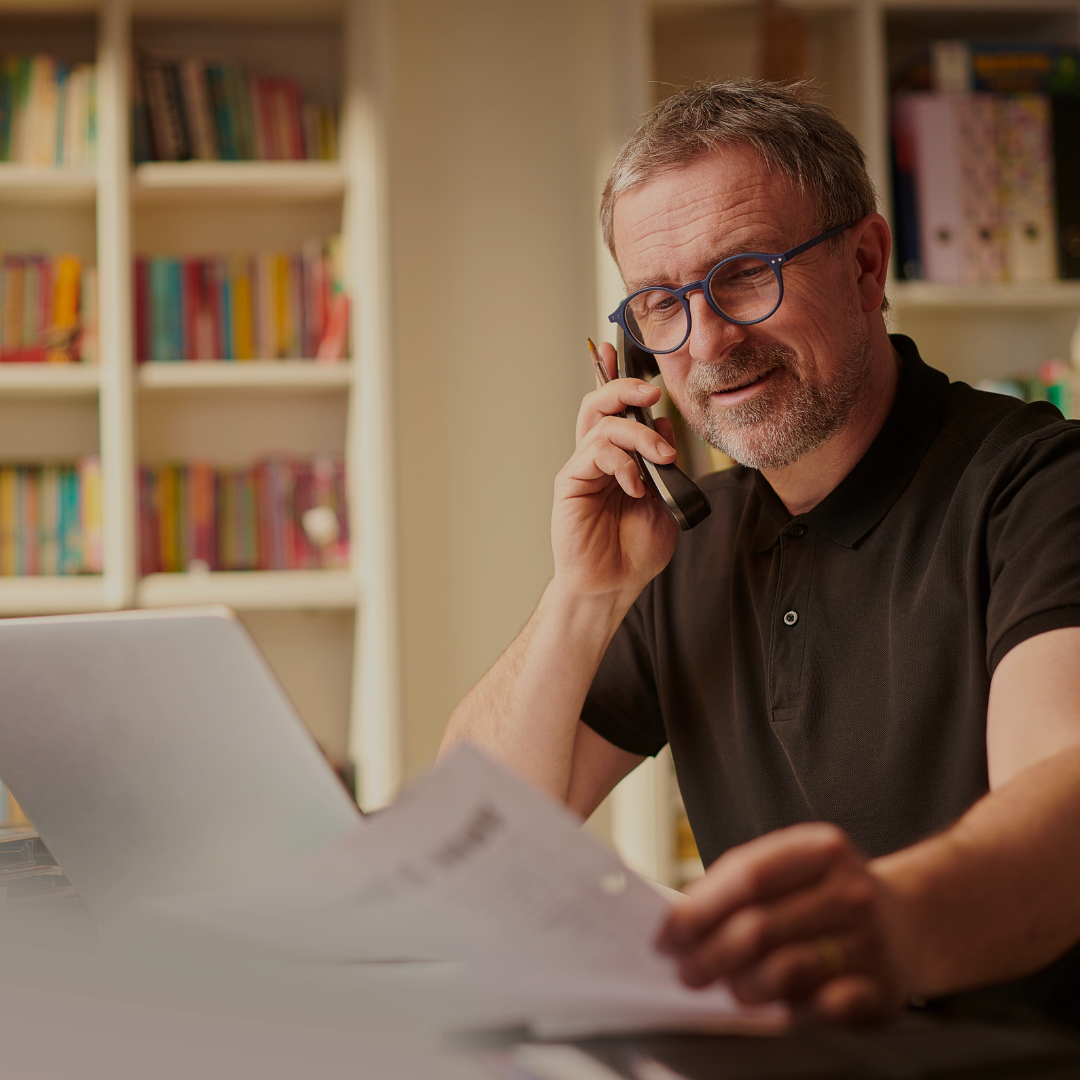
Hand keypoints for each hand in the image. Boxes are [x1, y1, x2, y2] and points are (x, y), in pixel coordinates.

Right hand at [552, 341, 679, 599]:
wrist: (613, 585)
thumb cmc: (634, 550)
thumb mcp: (665, 500)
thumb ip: (664, 463)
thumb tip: (665, 427)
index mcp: (618, 458)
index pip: (615, 410)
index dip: (615, 378)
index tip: (620, 351)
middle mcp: (597, 458)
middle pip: (600, 404)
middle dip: (624, 387)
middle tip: (651, 392)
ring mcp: (582, 469)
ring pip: (602, 424)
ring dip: (639, 434)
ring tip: (661, 458)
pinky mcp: (571, 483)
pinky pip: (595, 453)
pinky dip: (623, 464)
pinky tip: (637, 488)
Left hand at [656, 823, 914, 1021]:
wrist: (911, 921)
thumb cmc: (830, 894)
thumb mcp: (794, 867)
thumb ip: (741, 884)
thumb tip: (682, 923)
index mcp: (821, 849)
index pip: (746, 877)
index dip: (698, 910)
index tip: (667, 935)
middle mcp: (849, 890)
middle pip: (758, 928)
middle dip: (709, 956)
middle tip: (687, 972)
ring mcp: (870, 940)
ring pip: (785, 970)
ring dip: (743, 986)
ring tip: (728, 988)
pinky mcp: (883, 988)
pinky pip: (823, 1008)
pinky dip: (790, 1012)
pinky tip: (775, 1009)